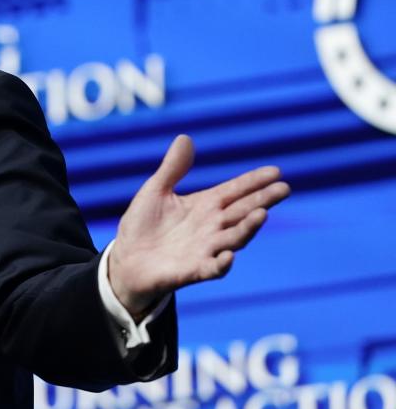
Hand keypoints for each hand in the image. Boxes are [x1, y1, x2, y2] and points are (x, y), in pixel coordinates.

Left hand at [108, 135, 290, 318]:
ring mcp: (205, 249)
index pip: (235, 191)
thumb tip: (185, 137)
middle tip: (283, 189)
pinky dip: (222, 263)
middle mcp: (211, 227)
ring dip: (248, 228)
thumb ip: (173, 168)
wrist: (125, 259)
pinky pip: (212, 268)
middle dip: (263, 200)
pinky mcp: (192, 270)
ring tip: (262, 214)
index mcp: (204, 205)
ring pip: (234, 238)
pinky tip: (229, 255)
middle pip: (242, 212)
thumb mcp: (155, 190)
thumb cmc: (142, 224)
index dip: (254, 181)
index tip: (276, 171)